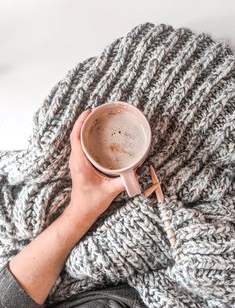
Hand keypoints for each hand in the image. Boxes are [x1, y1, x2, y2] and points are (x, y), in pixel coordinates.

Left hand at [67, 108, 138, 225]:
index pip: (75, 138)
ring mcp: (77, 161)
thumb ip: (124, 181)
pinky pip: (80, 145)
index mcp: (80, 163)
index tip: (89, 112)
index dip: (80, 123)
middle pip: (75, 135)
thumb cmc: (92, 202)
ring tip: (96, 119)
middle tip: (97, 111)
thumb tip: (137, 169)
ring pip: (77, 139)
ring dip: (84, 127)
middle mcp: (76, 160)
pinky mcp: (80, 164)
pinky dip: (86, 136)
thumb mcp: (110, 191)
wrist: (82, 211)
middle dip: (84, 121)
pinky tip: (96, 134)